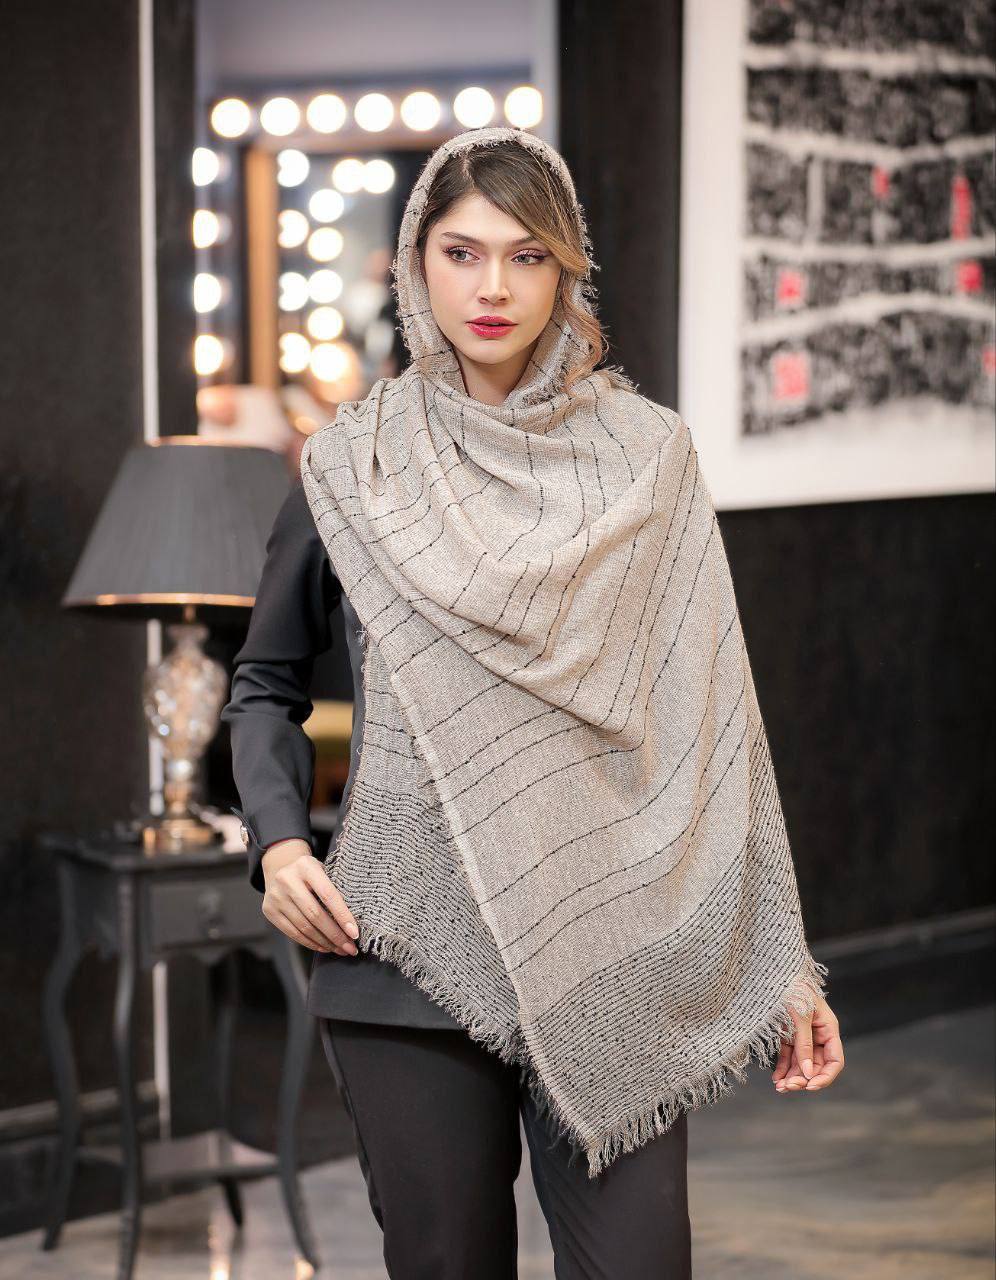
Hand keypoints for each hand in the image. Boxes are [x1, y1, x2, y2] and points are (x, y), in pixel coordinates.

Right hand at [260, 838, 360, 955]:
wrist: (281, 869)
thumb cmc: (310, 873)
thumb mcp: (323, 871)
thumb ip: (335, 890)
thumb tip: (352, 924)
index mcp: (306, 866)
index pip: (328, 895)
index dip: (342, 916)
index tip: (354, 933)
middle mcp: (287, 880)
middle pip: (315, 915)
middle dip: (335, 935)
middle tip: (350, 948)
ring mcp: (276, 896)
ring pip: (304, 927)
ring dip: (324, 942)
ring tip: (339, 949)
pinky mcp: (269, 910)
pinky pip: (292, 932)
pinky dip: (310, 943)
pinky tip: (323, 947)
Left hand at [772, 996, 843, 1093]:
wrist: (773, 972)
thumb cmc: (791, 988)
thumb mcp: (800, 1015)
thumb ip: (804, 1045)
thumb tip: (808, 1073)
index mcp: (828, 1028)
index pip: (834, 1060)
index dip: (825, 1076)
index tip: (811, 1086)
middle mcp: (817, 1035)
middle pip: (816, 1065)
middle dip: (804, 1078)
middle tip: (788, 1087)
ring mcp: (802, 1036)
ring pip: (801, 1063)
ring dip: (792, 1077)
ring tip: (779, 1088)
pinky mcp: (788, 1035)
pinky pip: (788, 1056)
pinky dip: (783, 1068)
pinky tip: (776, 1079)